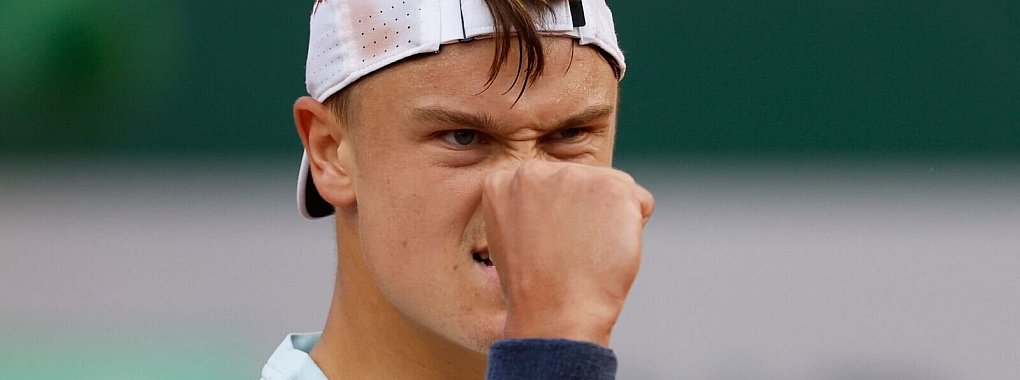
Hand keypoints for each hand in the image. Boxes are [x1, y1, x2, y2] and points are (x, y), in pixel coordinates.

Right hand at [482, 160, 654, 346]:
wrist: (555, 313)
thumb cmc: (536, 287)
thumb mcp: (512, 234)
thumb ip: (529, 205)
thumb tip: (559, 197)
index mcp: (503, 181)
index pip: (550, 182)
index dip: (558, 216)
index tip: (548, 244)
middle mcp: (534, 170)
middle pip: (583, 180)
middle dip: (585, 212)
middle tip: (569, 250)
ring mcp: (572, 176)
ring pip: (614, 189)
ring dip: (610, 219)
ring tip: (587, 251)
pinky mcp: (611, 187)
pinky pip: (642, 202)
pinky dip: (635, 228)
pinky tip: (608, 249)